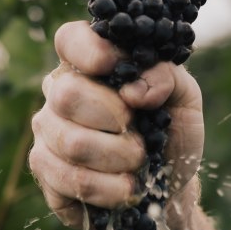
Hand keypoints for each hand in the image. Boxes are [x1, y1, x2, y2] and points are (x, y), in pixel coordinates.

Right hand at [29, 21, 205, 229]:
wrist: (167, 188)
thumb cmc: (171, 135)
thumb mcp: (185, 99)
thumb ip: (168, 77)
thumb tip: (134, 89)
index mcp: (91, 65)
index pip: (70, 40)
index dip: (90, 51)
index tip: (118, 69)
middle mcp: (60, 92)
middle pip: (67, 94)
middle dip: (115, 120)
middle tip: (141, 137)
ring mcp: (47, 131)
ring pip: (71, 142)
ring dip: (117, 158)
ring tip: (139, 164)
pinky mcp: (45, 170)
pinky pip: (68, 178)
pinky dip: (106, 188)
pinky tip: (124, 189)